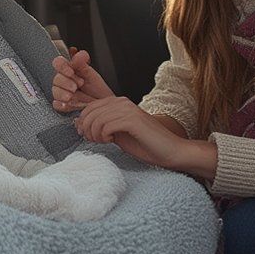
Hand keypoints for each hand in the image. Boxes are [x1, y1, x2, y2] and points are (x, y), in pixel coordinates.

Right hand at [51, 48, 113, 110]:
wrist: (103, 104)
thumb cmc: (98, 89)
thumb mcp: (90, 73)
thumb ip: (82, 63)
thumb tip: (79, 53)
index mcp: (69, 70)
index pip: (58, 63)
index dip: (62, 67)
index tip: (71, 71)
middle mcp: (64, 81)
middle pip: (56, 78)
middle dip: (66, 82)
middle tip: (78, 84)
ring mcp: (63, 93)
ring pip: (55, 91)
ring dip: (63, 93)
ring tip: (73, 95)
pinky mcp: (63, 105)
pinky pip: (56, 104)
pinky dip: (61, 104)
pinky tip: (68, 103)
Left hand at [75, 98, 217, 180]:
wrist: (171, 151)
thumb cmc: (146, 144)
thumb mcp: (119, 134)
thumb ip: (103, 127)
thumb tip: (83, 126)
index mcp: (119, 103)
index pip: (90, 107)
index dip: (83, 122)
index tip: (86, 135)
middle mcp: (123, 102)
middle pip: (90, 112)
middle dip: (87, 129)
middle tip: (95, 140)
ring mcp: (128, 110)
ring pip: (96, 119)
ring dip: (95, 134)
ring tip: (104, 142)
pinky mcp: (133, 120)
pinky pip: (106, 125)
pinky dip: (104, 135)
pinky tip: (112, 141)